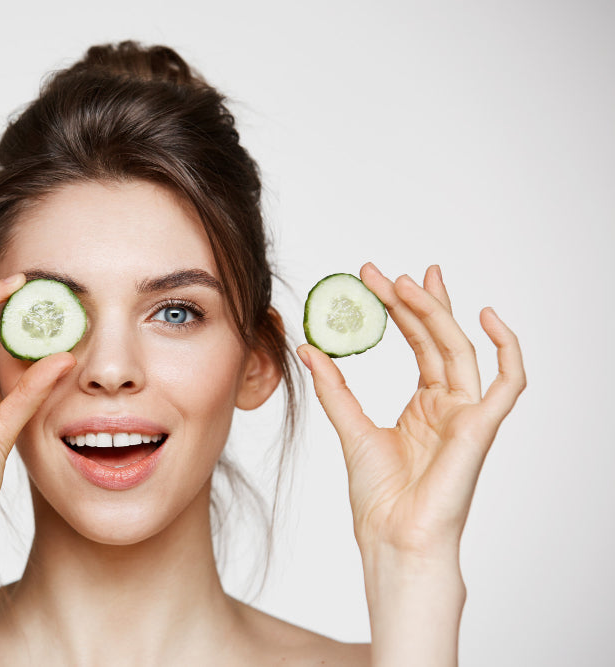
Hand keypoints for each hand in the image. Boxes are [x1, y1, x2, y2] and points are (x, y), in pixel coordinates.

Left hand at [298, 263, 525, 560]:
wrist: (391, 537)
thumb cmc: (378, 498)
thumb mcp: (349, 429)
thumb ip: (335, 387)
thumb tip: (309, 348)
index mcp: (424, 407)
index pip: (419, 344)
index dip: (401, 310)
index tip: (374, 279)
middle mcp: (449, 406)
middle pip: (439, 339)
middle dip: (416, 301)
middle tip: (384, 272)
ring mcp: (468, 415)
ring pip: (461, 350)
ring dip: (438, 313)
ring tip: (409, 283)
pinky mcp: (481, 427)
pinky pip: (509, 381)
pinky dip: (507, 348)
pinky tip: (487, 316)